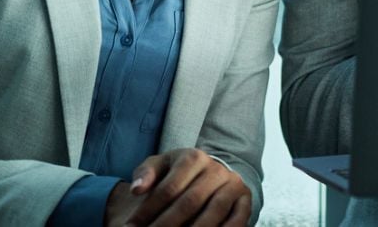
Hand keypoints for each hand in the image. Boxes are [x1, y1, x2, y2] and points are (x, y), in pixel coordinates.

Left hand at [110, 148, 250, 226]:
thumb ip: (146, 174)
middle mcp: (216, 170)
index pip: (168, 188)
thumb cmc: (179, 173)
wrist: (213, 173)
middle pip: (189, 202)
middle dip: (166, 224)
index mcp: (193, 157)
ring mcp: (233, 185)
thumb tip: (136, 190)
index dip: (148, 210)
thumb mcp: (161, 166)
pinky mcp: (245, 200)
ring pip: (213, 213)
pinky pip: (237, 221)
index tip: (131, 226)